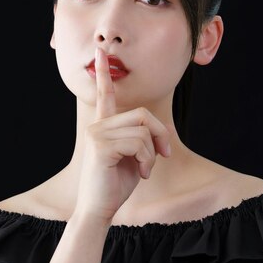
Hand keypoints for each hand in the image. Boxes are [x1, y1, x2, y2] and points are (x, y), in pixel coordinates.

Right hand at [74, 47, 171, 223]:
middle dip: (160, 135)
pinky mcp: (101, 146)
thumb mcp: (135, 157)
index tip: (100, 52)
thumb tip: (161, 129)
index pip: (106, 94)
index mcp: (104, 126)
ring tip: (145, 170)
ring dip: (152, 153)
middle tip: (164, 155)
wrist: (99, 209)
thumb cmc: (116, 184)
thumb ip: (143, 139)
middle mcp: (98, 125)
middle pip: (142, 114)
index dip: (104, 73)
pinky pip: (139, 143)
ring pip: (143, 130)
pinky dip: (147, 160)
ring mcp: (98, 134)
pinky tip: (142, 173)